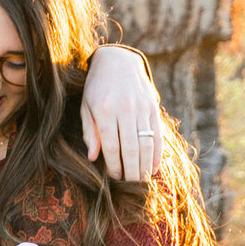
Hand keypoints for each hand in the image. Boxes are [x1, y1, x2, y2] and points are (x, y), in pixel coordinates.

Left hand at [81, 45, 162, 180]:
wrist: (118, 61)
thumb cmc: (97, 87)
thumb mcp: (86, 106)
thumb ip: (90, 132)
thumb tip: (93, 158)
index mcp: (104, 110)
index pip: (110, 145)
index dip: (113, 165)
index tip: (114, 177)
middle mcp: (124, 109)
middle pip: (130, 148)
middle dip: (130, 170)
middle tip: (130, 184)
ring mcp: (141, 108)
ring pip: (146, 144)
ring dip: (144, 165)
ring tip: (141, 180)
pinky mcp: (153, 108)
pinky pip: (158, 135)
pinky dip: (157, 153)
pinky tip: (153, 167)